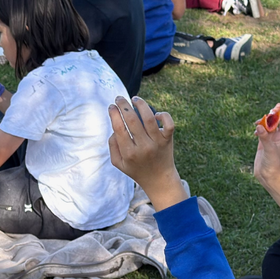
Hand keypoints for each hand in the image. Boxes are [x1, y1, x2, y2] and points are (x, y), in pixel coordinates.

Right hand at [108, 96, 186, 210]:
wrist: (159, 180)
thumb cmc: (136, 169)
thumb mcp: (119, 163)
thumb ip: (113, 146)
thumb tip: (115, 128)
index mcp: (129, 153)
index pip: (119, 128)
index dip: (114, 114)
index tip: (111, 107)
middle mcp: (143, 147)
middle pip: (132, 120)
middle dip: (123, 105)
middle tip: (119, 98)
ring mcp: (157, 143)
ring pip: (149, 118)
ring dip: (141, 104)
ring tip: (135, 99)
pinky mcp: (168, 140)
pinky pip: (168, 123)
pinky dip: (163, 115)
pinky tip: (155, 114)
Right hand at [254, 107, 279, 186]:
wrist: (266, 174)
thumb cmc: (272, 163)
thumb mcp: (269, 149)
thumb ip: (264, 137)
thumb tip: (259, 125)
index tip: (278, 110)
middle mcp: (279, 137)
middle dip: (275, 114)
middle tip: (271, 110)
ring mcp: (271, 139)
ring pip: (270, 125)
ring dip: (265, 120)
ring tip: (259, 121)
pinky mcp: (263, 142)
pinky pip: (262, 130)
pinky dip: (259, 128)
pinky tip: (255, 129)